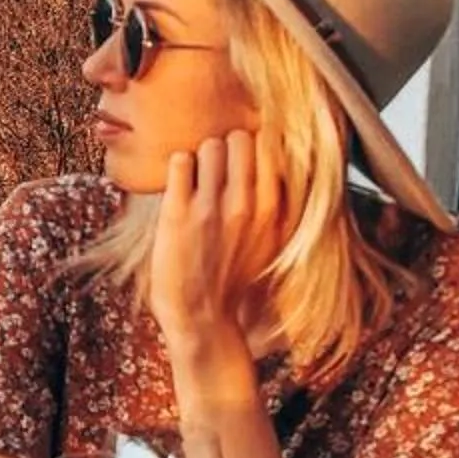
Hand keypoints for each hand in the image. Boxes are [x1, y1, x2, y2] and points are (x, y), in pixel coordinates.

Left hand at [149, 130, 281, 352]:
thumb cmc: (236, 279)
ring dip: (202, 157)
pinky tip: (181, 187)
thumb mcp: (274, 241)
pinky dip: (178, 168)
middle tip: (218, 170)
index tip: (246, 158)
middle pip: (240, 137)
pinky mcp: (177, 213)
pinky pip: (180, 161)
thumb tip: (281, 161)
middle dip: (227, 148)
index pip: (272, 144)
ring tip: (198, 179)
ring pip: (210, 145)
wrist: (204, 319)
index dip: (256, 145)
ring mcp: (211, 207)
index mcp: (275, 209)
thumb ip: (280, 202)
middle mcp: (247, 203)